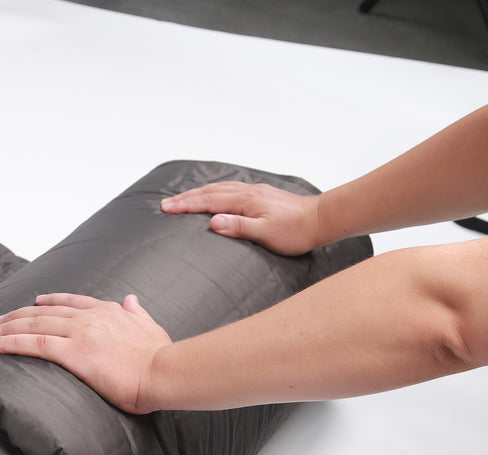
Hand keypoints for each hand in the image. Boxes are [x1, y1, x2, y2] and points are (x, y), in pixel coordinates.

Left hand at [0, 293, 171, 413]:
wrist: (165, 372)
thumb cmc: (161, 357)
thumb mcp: (151, 327)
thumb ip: (137, 314)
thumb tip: (131, 299)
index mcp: (107, 311)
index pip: (70, 302)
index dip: (47, 301)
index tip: (33, 302)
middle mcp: (89, 317)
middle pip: (43, 312)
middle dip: (16, 316)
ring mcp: (80, 333)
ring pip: (33, 325)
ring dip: (6, 327)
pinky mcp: (74, 353)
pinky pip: (35, 344)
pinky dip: (11, 342)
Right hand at [160, 181, 323, 255]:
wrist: (321, 220)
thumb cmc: (295, 231)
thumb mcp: (265, 233)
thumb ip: (238, 227)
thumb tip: (212, 220)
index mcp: (245, 201)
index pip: (208, 202)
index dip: (185, 205)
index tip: (167, 208)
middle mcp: (248, 192)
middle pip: (210, 192)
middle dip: (186, 198)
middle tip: (166, 204)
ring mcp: (255, 192)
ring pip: (220, 188)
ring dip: (199, 192)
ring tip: (183, 198)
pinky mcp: (262, 195)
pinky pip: (231, 189)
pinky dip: (215, 190)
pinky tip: (215, 194)